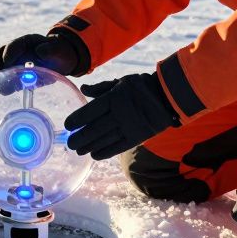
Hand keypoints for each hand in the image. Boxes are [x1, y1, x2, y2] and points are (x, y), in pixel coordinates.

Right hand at [0, 31, 84, 79]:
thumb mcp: (58, 50)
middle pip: (2, 54)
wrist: (59, 60)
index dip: (9, 54)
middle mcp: (17, 50)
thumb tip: (39, 51)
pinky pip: (2, 74)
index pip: (14, 45)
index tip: (6, 63)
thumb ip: (50, 50)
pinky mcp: (13, 71)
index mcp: (27, 41)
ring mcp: (13, 60)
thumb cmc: (59, 53)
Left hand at [64, 72, 180, 159]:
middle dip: (80, 138)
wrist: (168, 97)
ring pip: (104, 140)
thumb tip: (83, 89)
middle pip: (95, 129)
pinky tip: (95, 155)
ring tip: (79, 151)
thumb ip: (101, 88)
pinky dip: (105, 152)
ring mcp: (128, 127)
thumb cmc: (141, 87)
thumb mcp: (121, 82)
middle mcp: (119, 114)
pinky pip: (118, 147)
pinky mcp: (136, 137)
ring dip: (89, 147)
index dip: (78, 119)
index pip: (91, 111)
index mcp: (114, 98)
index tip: (68, 125)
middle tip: (69, 144)